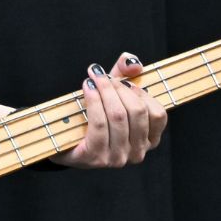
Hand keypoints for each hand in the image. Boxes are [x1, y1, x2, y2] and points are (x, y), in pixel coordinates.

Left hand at [57, 51, 167, 167]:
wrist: (62, 141)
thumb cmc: (93, 116)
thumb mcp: (112, 93)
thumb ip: (125, 73)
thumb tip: (133, 63)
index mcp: (148, 140)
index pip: (157, 114)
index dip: (142, 93)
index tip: (124, 80)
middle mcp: (136, 153)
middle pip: (137, 112)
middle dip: (119, 88)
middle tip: (102, 76)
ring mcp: (117, 158)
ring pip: (118, 116)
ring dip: (105, 91)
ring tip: (93, 79)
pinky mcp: (95, 157)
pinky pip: (99, 124)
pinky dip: (93, 101)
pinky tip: (87, 88)